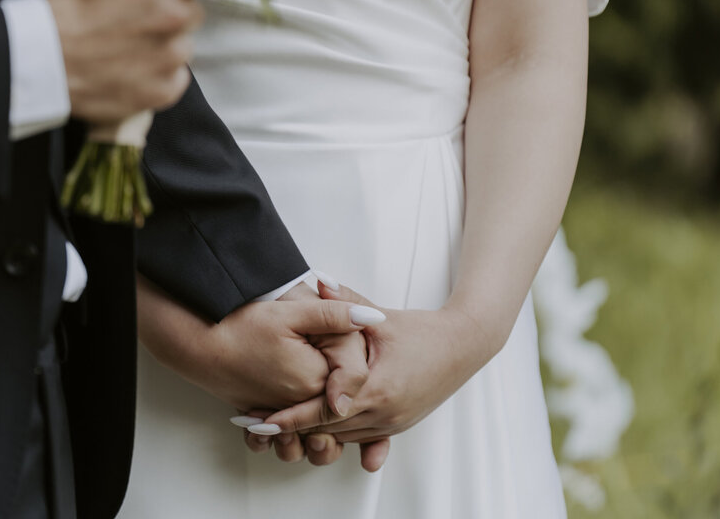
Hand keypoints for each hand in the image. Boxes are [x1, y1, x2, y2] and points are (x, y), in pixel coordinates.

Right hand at [41, 0, 207, 122]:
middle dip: (171, 15)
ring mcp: (173, 55)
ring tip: (127, 51)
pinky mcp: (165, 90)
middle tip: (137, 22)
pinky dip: (159, 77)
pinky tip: (130, 73)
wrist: (37, 61)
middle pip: (192, 12)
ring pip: (183, 47)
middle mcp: (176, 14)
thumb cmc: (58, 9)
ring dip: (164, 47)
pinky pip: (176, 79)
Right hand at [135, 275, 376, 413]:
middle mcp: (299, 404)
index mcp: (314, 380)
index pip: (355, 377)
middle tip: (342, 365)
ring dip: (322, 416)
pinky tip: (292, 403)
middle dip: (346, 389)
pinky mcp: (263, 413)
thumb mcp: (291, 312)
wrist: (193, 343)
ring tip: (322, 386)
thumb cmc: (237, 325)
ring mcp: (280, 412)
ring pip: (314, 425)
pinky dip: (293, 422)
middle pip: (338, 407)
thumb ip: (336, 315)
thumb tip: (374, 319)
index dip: (357, 358)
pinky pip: (288, 426)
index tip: (351, 338)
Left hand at [260, 282, 494, 456]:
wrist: (464, 346)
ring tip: (276, 432)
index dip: (290, 417)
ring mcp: (392, 423)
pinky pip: (361, 439)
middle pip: (328, 430)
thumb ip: (345, 302)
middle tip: (255, 426)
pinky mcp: (398, 426)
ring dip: (312, 436)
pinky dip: (337, 436)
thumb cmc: (423, 331)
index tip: (261, 420)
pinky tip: (316, 436)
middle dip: (292, 429)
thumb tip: (319, 280)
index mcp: (376, 388)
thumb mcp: (380, 316)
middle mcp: (385, 413)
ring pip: (342, 438)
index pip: (322, 411)